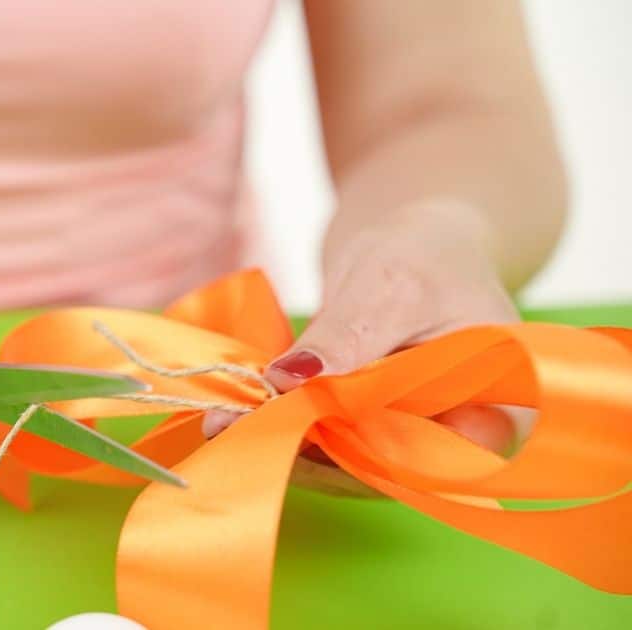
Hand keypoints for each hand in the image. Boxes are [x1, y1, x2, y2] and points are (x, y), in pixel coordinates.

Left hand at [203, 201, 531, 496]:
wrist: (417, 240)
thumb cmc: (427, 252)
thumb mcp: (390, 284)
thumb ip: (348, 335)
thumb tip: (292, 379)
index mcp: (496, 411)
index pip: (424, 457)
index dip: (354, 455)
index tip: (283, 432)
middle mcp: (456, 440)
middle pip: (377, 465)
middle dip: (302, 449)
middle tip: (228, 426)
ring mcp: (409, 437)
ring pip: (344, 459)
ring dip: (284, 442)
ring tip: (223, 419)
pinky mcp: (369, 428)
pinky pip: (328, 439)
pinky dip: (286, 425)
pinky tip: (241, 411)